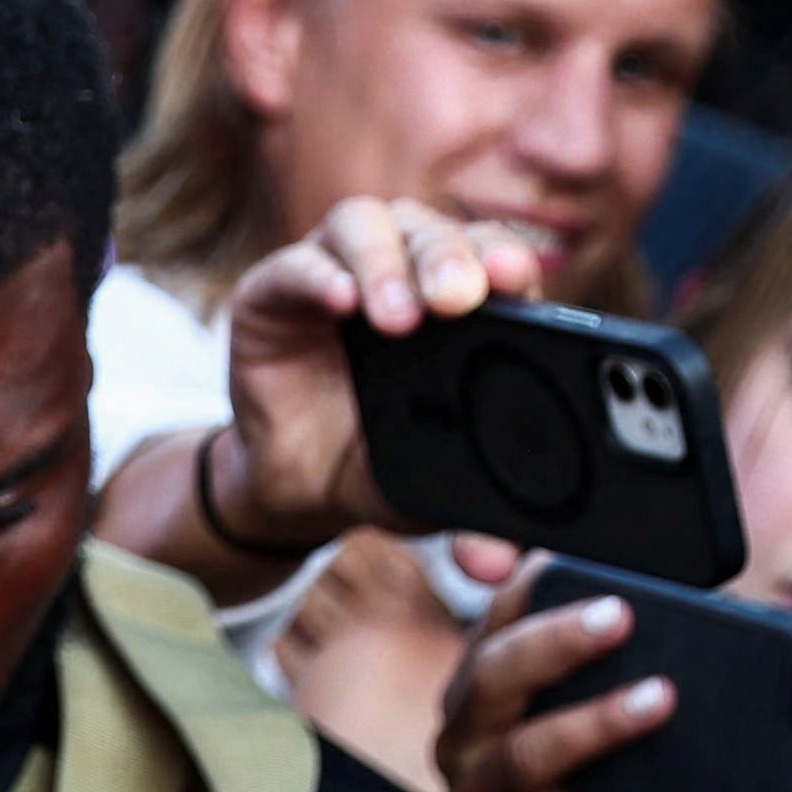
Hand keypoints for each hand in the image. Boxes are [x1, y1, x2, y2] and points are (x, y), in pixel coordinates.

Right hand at [207, 198, 553, 568]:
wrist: (296, 487)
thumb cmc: (379, 468)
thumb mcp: (433, 493)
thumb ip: (476, 521)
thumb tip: (501, 565)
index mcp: (463, 305)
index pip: (493, 258)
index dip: (505, 260)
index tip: (515, 280)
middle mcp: (406, 270)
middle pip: (434, 231)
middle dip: (450, 258)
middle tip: (461, 299)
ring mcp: (340, 271)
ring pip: (370, 226)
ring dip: (390, 263)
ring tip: (399, 317)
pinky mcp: (275, 290)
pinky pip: (297, 264)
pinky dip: (321, 276)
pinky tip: (341, 302)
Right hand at [437, 556, 660, 791]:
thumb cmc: (582, 788)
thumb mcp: (586, 715)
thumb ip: (612, 665)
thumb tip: (712, 613)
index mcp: (481, 690)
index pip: (495, 620)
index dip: (524, 588)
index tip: (564, 560)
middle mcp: (465, 739)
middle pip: (494, 677)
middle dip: (556, 641)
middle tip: (620, 616)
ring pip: (527, 755)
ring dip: (594, 722)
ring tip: (658, 698)